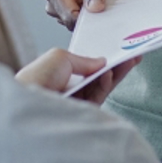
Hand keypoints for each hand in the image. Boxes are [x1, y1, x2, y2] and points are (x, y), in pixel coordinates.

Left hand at [15, 48, 139, 104]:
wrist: (27, 103)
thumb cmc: (36, 78)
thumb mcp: (60, 57)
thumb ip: (83, 59)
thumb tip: (102, 62)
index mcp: (62, 73)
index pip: (88, 65)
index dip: (104, 57)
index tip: (120, 49)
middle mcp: (70, 87)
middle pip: (100, 75)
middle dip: (117, 65)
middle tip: (134, 53)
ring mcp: (77, 101)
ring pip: (103, 86)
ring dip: (117, 72)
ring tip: (130, 58)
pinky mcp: (83, 113)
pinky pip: (99, 96)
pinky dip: (106, 83)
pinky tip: (108, 71)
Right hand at [42, 0, 116, 28]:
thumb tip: (95, 7)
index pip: (69, 17)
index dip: (87, 19)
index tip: (103, 14)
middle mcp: (57, 1)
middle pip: (75, 23)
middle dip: (92, 17)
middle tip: (106, 3)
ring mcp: (68, 5)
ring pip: (83, 23)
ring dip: (97, 15)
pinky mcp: (80, 7)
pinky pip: (90, 18)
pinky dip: (100, 13)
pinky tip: (104, 0)